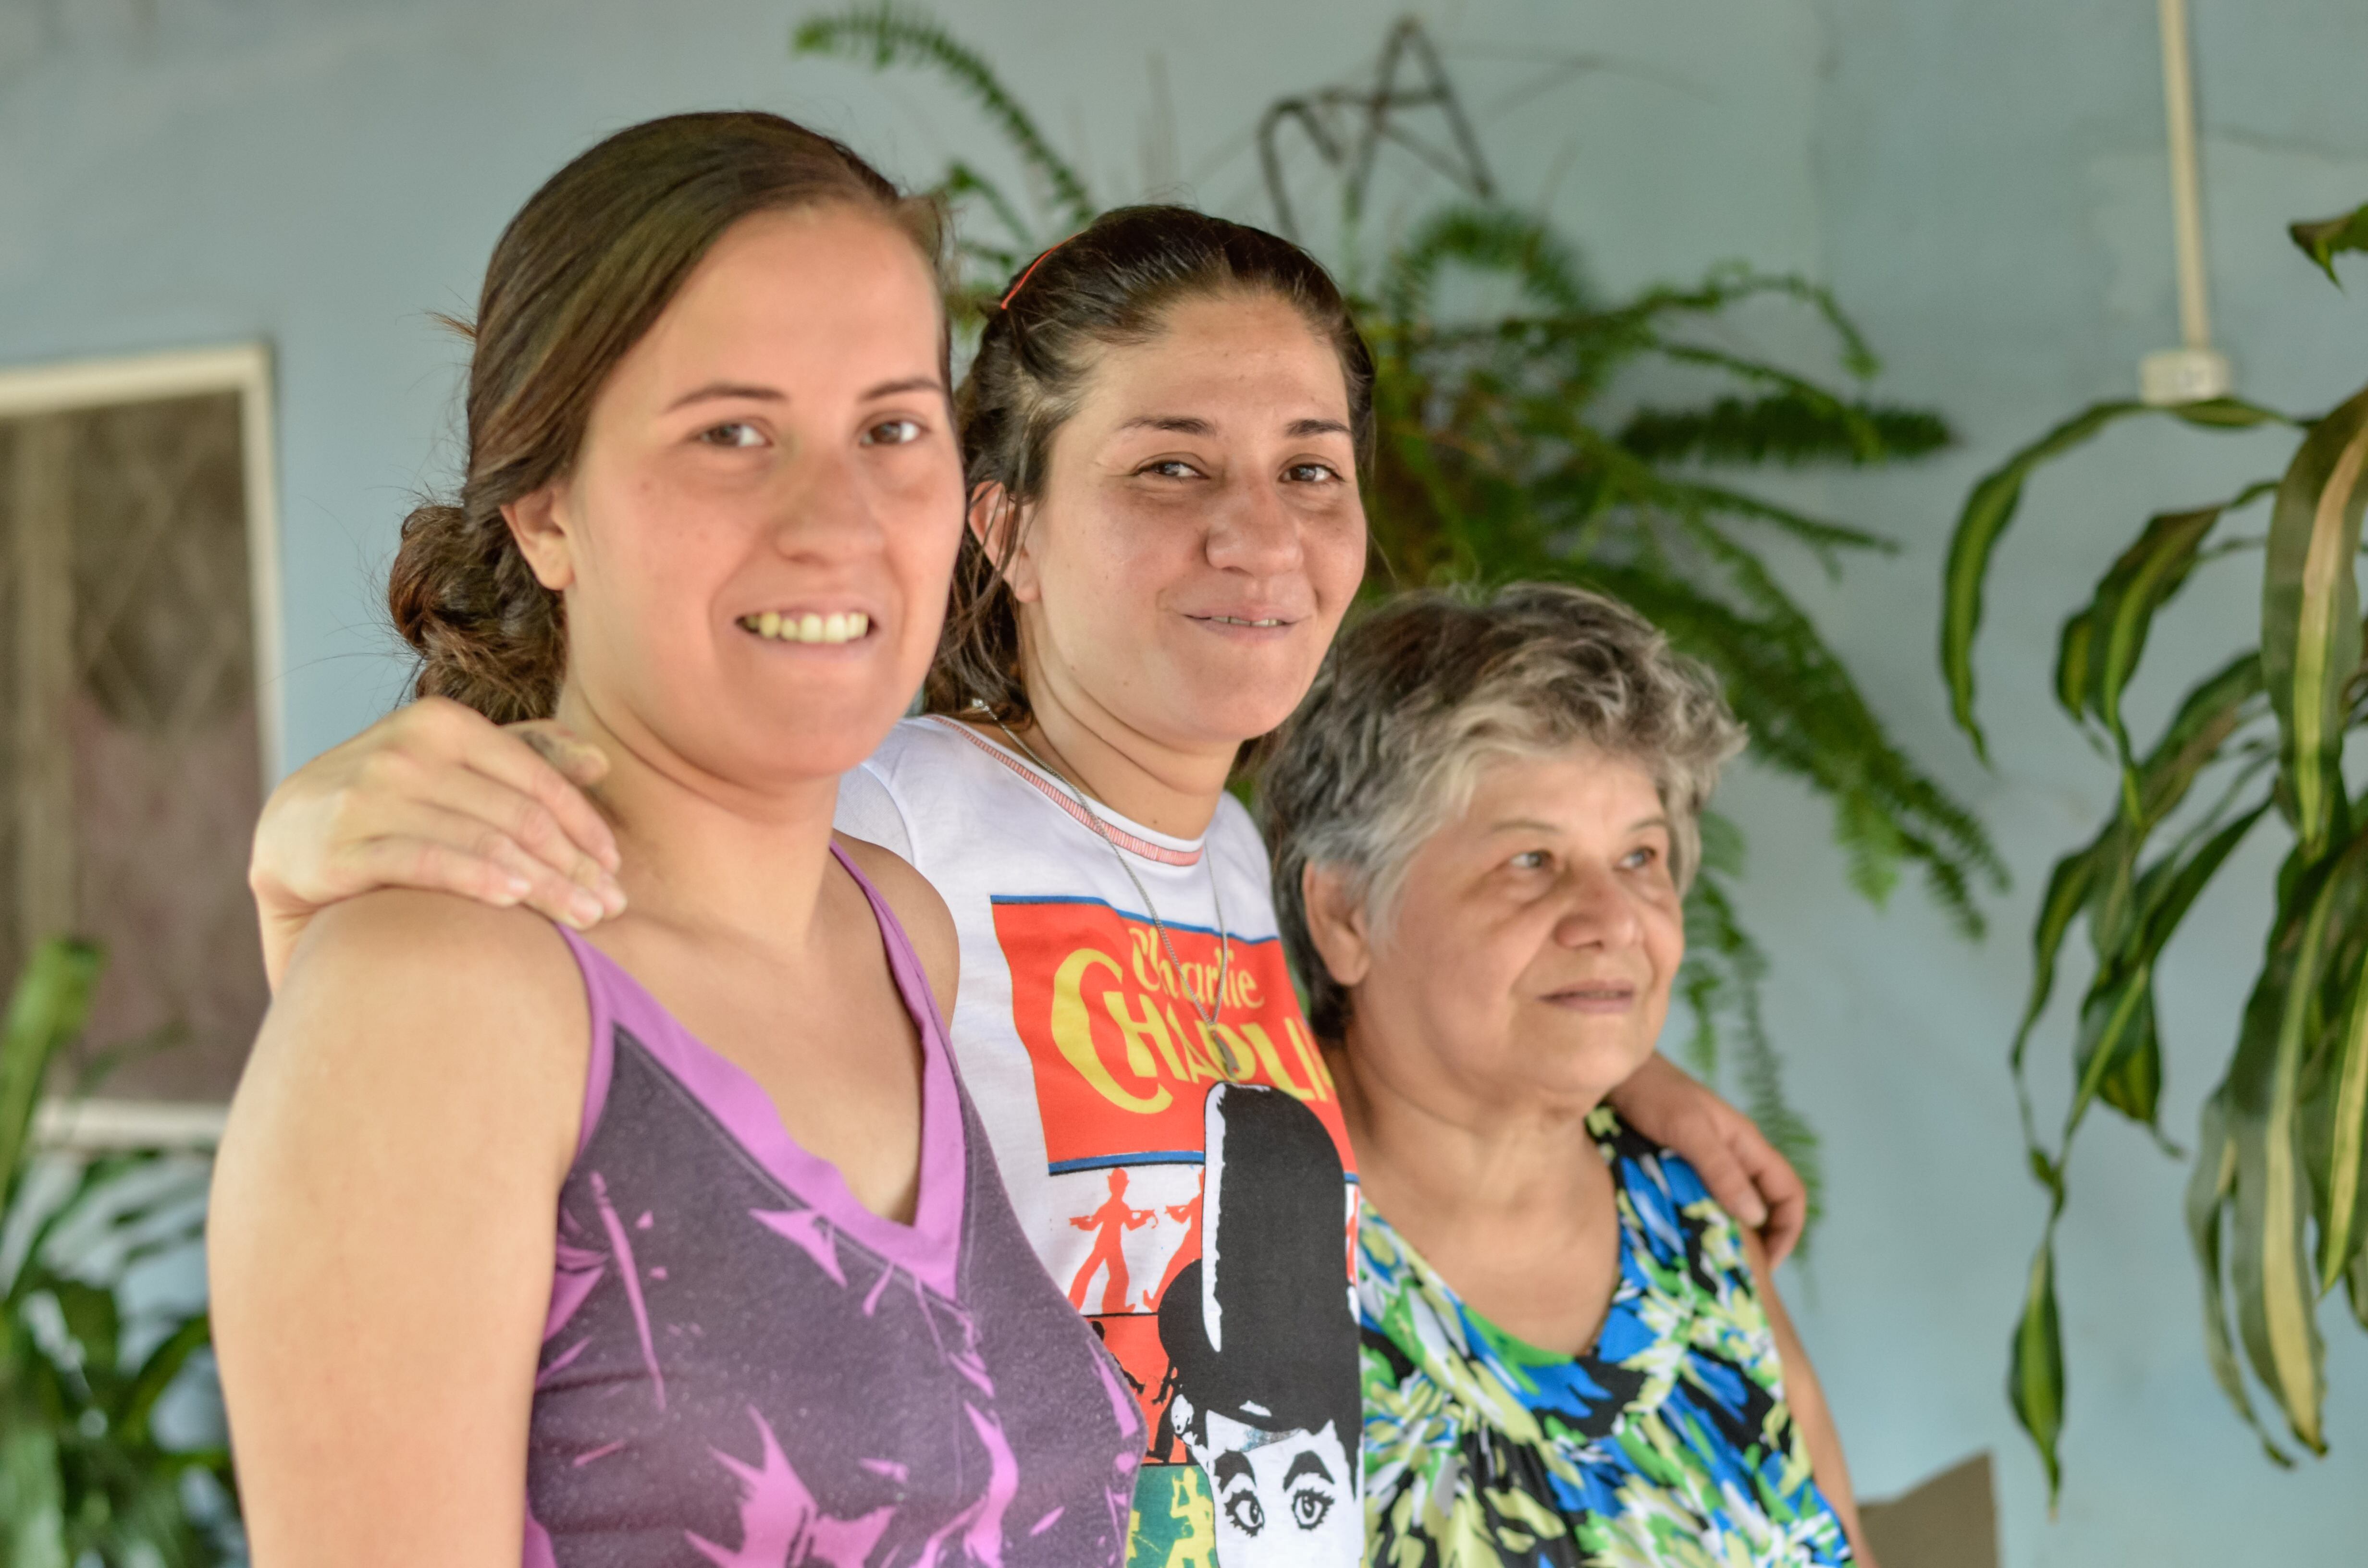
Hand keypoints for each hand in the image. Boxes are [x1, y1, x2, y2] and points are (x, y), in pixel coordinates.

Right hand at [249, 697, 625, 988]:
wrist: (287, 841)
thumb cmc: (390, 809)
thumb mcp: (451, 770)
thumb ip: (522, 757)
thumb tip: (600, 762)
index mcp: (441, 723)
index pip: (537, 778)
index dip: (585, 825)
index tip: (617, 867)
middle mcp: (405, 750)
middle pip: (519, 815)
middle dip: (574, 865)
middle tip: (612, 907)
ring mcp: (368, 796)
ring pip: (484, 841)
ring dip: (546, 885)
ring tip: (585, 918)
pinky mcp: (339, 847)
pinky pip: (425, 862)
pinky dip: (477, 879)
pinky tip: (515, 900)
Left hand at [1605, 1054, 1807, 1264]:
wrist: (1615, 1071)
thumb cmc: (1653, 1092)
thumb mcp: (1689, 1130)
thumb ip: (1722, 1169)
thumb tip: (1757, 1215)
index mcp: (1746, 1145)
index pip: (1789, 1192)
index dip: (1788, 1229)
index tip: (1768, 1264)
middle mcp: (1732, 1155)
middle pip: (1764, 1204)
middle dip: (1759, 1241)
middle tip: (1734, 1273)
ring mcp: (1707, 1160)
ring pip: (1731, 1205)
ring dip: (1725, 1233)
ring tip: (1705, 1264)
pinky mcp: (1680, 1165)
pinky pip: (1701, 1200)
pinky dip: (1698, 1222)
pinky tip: (1678, 1239)